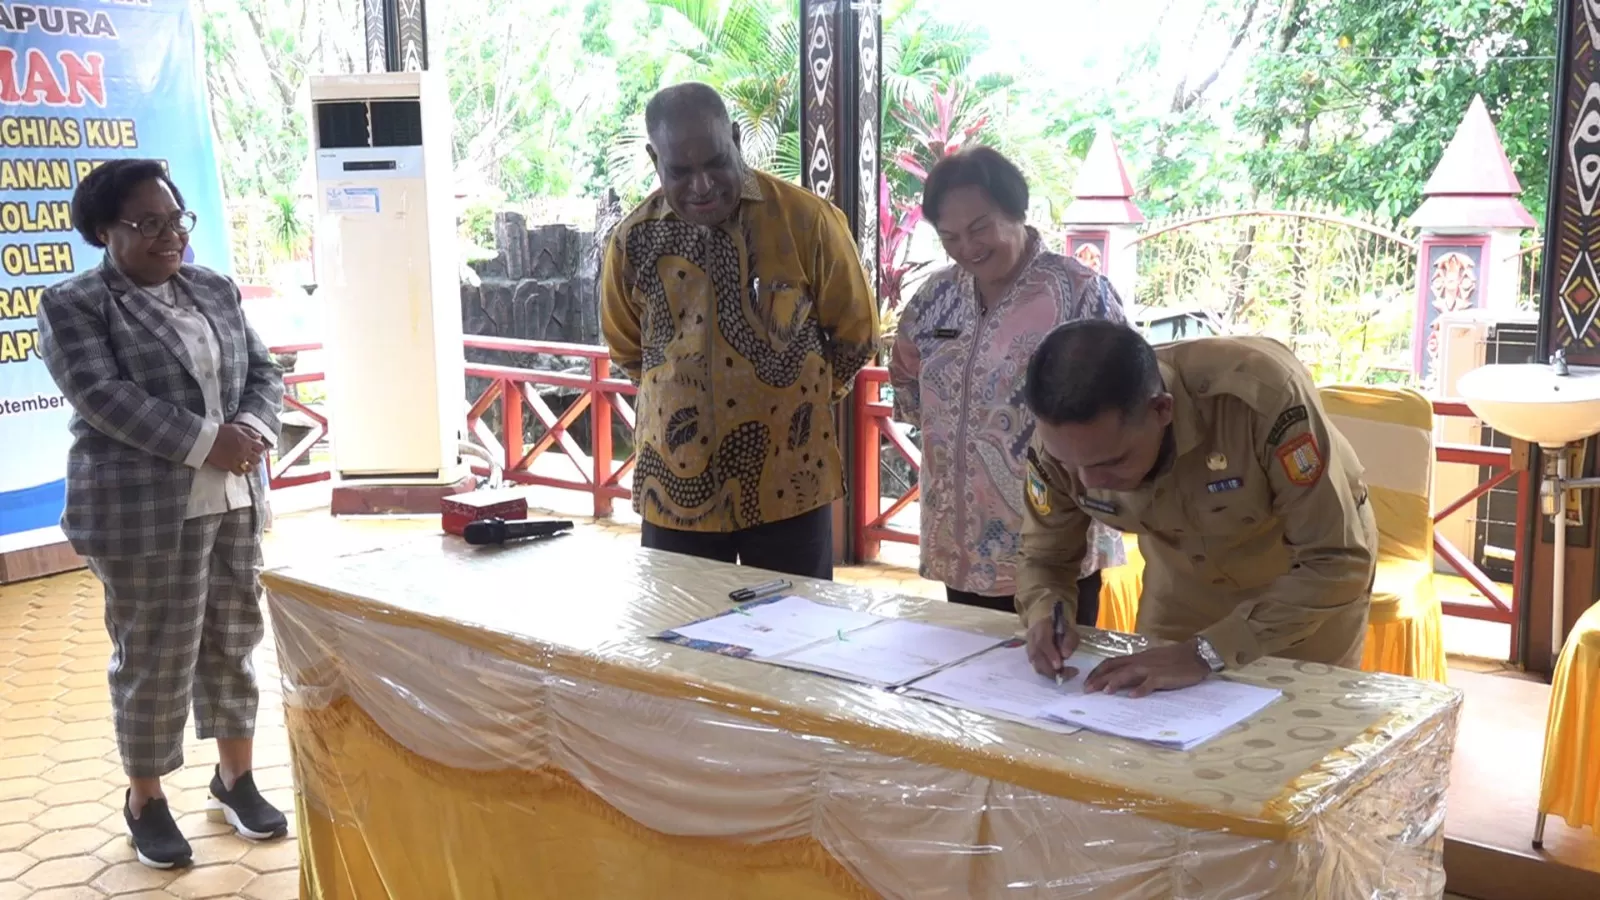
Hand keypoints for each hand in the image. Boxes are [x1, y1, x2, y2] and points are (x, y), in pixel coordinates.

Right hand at [205, 423, 266, 474]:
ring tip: (246, 464)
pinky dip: (240, 472)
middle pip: (257, 459)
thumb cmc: (220, 432)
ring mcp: (238, 459)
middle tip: (251, 457)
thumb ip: (249, 432)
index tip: (256, 449)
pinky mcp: (230, 466)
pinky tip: (238, 468)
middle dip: (255, 458)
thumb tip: (258, 436)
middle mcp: (244, 451)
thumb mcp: (236, 427)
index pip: (261, 448)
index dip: (259, 449)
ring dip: (249, 466)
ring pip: (250, 468)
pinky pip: (240, 473)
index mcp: (247, 441)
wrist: (206, 439)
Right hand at [1026, 611, 1079, 677]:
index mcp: (1040, 626)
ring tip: (1067, 672)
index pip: (1042, 641)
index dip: (1050, 654)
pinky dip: (1049, 672)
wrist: (1044, 620)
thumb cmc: (1059, 624)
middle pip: (1036, 657)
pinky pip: (1037, 667)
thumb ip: (1069, 640)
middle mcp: (1031, 637)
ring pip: (1035, 664)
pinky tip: (1060, 671)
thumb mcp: (1070, 628)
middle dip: (1052, 670)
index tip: (1060, 665)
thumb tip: (1065, 655)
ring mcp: (1029, 647)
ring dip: (1051, 673)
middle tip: (1070, 672)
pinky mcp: (1030, 656)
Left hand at [1083, 640, 1210, 697]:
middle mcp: (1140, 661)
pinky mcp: (1163, 676)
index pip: (1111, 662)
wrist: (1195, 655)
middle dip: (1099, 678)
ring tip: (1104, 692)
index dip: (1097, 672)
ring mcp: (1151, 668)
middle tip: (1086, 690)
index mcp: (1136, 658)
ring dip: (1115, 682)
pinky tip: (1133, 697)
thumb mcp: (1151, 662)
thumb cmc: (1173, 659)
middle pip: (1114, 668)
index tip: (1087, 681)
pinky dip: (1141, 689)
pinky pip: (1150, 682)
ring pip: (1128, 673)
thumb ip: (1137, 669)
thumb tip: (1122, 681)